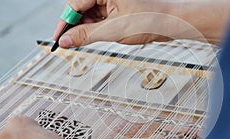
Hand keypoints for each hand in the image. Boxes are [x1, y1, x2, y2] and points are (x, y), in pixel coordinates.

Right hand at [54, 0, 171, 47]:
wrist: (171, 22)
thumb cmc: (149, 20)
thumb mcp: (112, 30)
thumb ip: (85, 35)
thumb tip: (66, 40)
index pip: (74, 4)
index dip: (64, 23)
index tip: (58, 38)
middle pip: (81, 8)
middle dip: (76, 26)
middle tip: (71, 43)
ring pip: (90, 14)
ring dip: (87, 28)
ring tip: (88, 41)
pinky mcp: (118, 7)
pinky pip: (100, 17)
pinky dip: (97, 28)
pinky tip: (98, 36)